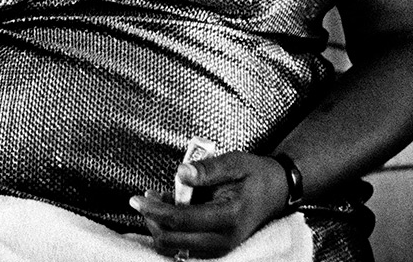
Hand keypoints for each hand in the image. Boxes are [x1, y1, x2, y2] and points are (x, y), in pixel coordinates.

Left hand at [129, 152, 289, 258]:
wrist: (275, 192)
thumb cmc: (253, 175)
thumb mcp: (233, 162)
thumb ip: (207, 169)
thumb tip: (181, 173)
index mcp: (228, 217)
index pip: (181, 220)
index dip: (154, 210)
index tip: (137, 198)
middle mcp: (223, 239)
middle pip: (172, 241)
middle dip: (153, 220)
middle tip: (146, 198)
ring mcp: (219, 248)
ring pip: (174, 249)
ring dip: (160, 227)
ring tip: (158, 201)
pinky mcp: (214, 249)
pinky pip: (182, 248)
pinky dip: (170, 232)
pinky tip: (170, 209)